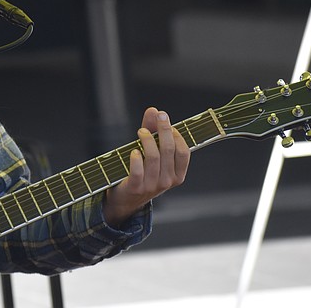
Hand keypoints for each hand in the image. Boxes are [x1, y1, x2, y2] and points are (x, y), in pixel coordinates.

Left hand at [103, 107, 190, 226]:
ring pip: (154, 158)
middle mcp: (168, 181)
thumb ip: (152, 131)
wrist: (127, 199)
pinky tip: (133, 151)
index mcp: (177, 174)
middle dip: (164, 130)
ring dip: (147, 140)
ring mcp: (152, 186)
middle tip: (159, 116)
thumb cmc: (142, 172)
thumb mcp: (151, 153)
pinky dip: (136, 158)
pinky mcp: (136, 188)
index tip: (167, 121)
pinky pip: (138, 171)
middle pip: (169, 150)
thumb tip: (154, 110)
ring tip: (140, 131)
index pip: (183, 152)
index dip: (176, 135)